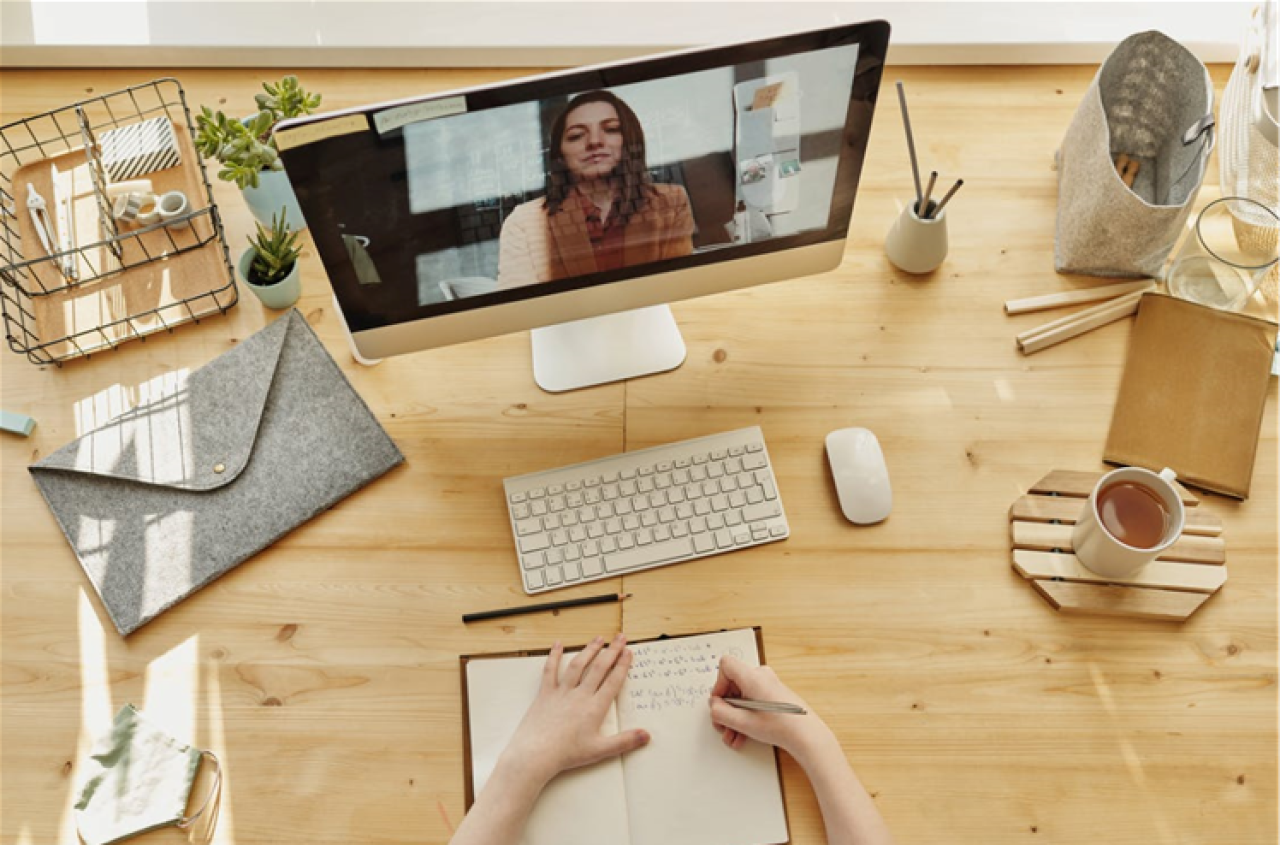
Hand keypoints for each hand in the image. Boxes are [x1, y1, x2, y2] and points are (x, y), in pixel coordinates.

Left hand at [499, 634, 649, 785]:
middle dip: (611, 651)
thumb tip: (646, 735)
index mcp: (594, 708)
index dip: (622, 665)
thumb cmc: (567, 753)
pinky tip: (558, 644)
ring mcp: (562, 692)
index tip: (628, 652)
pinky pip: (550, 671)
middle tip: (620, 637)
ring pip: (578, 665)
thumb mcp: (600, 750)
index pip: (613, 681)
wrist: (536, 753)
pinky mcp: (545, 693)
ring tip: (598, 638)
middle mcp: (580, 695)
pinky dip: (554, 656)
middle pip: (599, 668)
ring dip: (589, 650)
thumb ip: (624, 741)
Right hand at [708, 655, 832, 761]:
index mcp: (753, 677)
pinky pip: (752, 701)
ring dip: (734, 716)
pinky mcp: (774, 694)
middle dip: (725, 707)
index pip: (726, 665)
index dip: (718, 684)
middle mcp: (761, 676)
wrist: (806, 736)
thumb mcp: (743, 722)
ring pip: (742, 696)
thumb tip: (714, 705)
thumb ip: (721, 712)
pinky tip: (743, 735)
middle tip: (722, 725)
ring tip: (733, 736)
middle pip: (733, 684)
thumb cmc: (781, 726)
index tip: (719, 703)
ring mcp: (769, 685)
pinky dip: (745, 716)